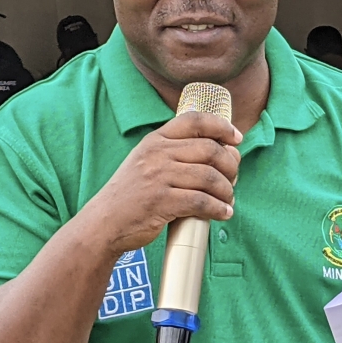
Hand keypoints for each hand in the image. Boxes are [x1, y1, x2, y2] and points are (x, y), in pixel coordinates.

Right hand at [86, 112, 241, 258]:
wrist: (104, 222)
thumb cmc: (133, 194)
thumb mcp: (147, 161)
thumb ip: (177, 152)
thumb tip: (225, 151)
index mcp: (155, 140)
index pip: (194, 120)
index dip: (221, 126)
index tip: (237, 138)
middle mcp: (157, 154)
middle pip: (210, 149)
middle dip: (230, 165)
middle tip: (234, 178)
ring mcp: (158, 177)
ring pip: (210, 177)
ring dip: (227, 190)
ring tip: (229, 200)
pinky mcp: (161, 202)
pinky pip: (201, 201)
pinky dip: (218, 208)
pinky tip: (223, 213)